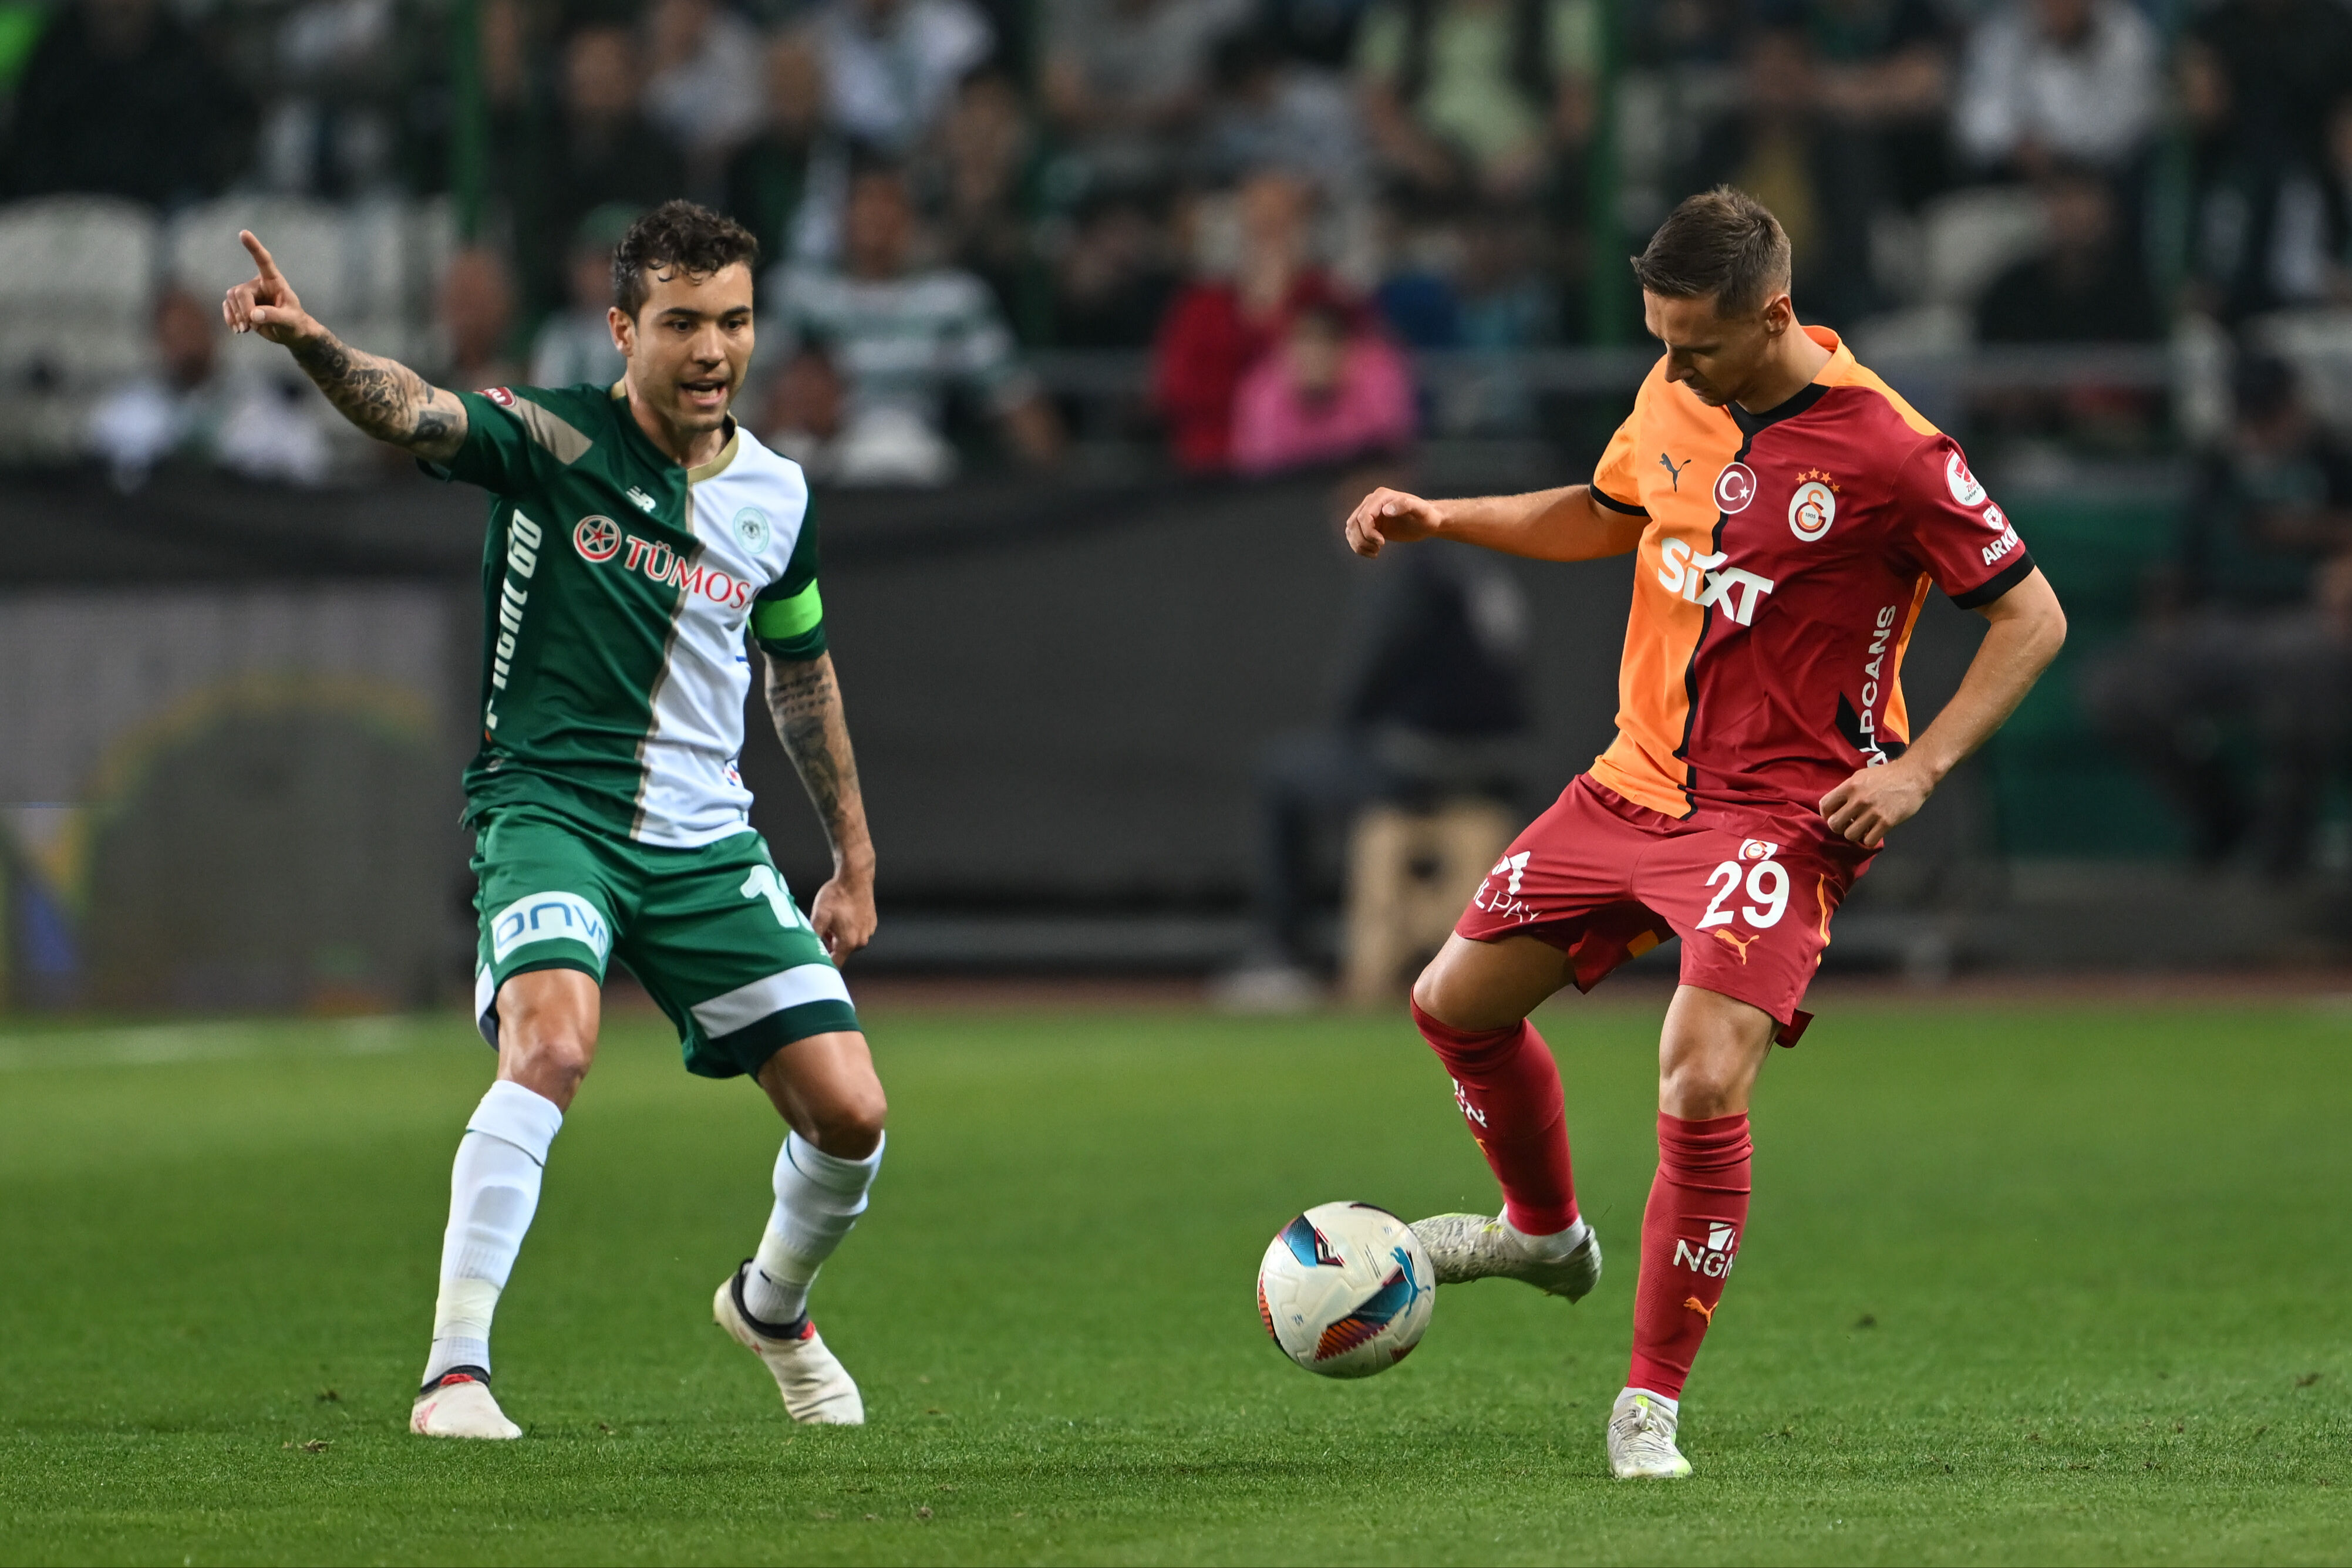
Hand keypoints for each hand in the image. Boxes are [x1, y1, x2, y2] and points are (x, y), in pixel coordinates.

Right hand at [221, 230, 323, 347]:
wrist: (291, 333)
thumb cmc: (295, 324)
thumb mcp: (290, 321)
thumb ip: (274, 317)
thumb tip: (253, 315)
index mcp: (274, 281)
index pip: (263, 261)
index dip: (254, 247)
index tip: (244, 233)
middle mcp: (259, 284)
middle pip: (240, 292)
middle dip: (243, 310)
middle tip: (251, 326)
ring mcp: (248, 294)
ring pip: (231, 298)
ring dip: (236, 316)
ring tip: (247, 330)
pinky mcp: (241, 305)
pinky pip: (227, 307)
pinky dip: (230, 318)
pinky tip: (237, 330)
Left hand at [807, 866, 876, 964]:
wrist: (855, 877)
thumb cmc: (837, 896)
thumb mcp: (819, 916)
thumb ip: (813, 937)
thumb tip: (807, 951)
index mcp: (849, 943)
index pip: (834, 964)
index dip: (822, 963)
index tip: (813, 957)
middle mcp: (861, 941)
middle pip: (841, 952)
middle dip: (829, 945)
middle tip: (820, 930)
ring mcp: (868, 932)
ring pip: (848, 941)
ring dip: (838, 936)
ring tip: (831, 920)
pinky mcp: (871, 923)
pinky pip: (857, 931)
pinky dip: (848, 928)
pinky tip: (842, 914)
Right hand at [1344, 487, 1443, 557]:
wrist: (1427, 522)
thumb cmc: (1427, 516)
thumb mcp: (1421, 510)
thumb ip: (1405, 505)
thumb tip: (1386, 510)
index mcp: (1381, 496)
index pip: (1363, 516)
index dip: (1368, 532)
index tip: (1382, 543)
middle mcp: (1371, 502)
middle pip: (1353, 523)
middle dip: (1363, 540)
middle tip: (1379, 549)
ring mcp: (1368, 513)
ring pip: (1350, 530)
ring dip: (1359, 545)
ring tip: (1376, 551)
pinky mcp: (1369, 525)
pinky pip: (1354, 535)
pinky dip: (1358, 547)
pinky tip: (1373, 552)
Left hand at [1818, 754, 1936, 847]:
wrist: (1913, 776)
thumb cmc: (1886, 775)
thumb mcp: (1861, 776)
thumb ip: (1847, 791)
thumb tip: (1836, 806)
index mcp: (1850, 786)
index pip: (1825, 805)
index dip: (1826, 814)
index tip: (1833, 816)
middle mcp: (1858, 800)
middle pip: (1834, 824)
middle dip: (1839, 827)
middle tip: (1848, 824)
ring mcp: (1872, 812)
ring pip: (1850, 835)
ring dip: (1854, 834)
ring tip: (1862, 828)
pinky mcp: (1887, 822)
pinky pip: (1869, 841)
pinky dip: (1869, 840)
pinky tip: (1873, 832)